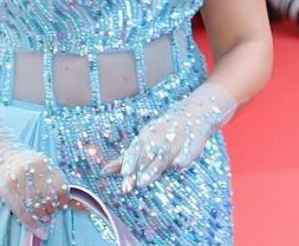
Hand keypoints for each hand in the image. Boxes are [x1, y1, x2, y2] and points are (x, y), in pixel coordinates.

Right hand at [0, 119, 70, 239]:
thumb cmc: (22, 160)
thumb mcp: (42, 164)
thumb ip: (57, 181)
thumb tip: (80, 205)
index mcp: (44, 163)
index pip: (61, 189)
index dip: (63, 201)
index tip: (61, 205)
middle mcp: (33, 170)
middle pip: (50, 200)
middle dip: (51, 210)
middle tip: (49, 211)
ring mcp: (19, 179)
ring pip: (37, 208)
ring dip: (42, 216)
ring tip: (41, 215)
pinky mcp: (7, 189)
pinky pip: (23, 213)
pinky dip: (33, 226)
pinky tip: (41, 232)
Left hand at [102, 82, 235, 191]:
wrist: (194, 112)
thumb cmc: (163, 131)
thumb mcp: (144, 142)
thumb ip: (126, 158)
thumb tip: (104, 172)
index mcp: (147, 137)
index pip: (135, 151)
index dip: (129, 163)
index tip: (121, 176)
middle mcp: (159, 138)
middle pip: (146, 156)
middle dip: (137, 171)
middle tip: (127, 187)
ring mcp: (176, 140)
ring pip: (163, 155)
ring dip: (153, 168)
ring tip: (143, 182)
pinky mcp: (193, 141)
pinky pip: (188, 150)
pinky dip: (184, 157)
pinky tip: (178, 166)